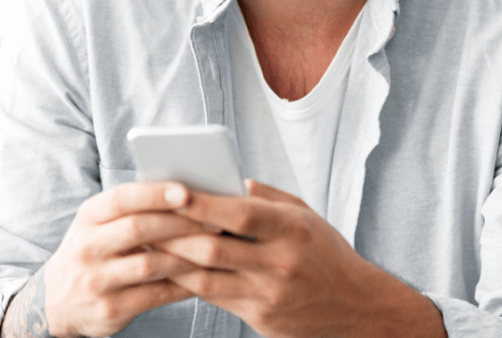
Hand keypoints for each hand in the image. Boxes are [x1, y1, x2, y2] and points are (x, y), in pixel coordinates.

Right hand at [8, 181, 206, 337]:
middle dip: (180, 222)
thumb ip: (131, 208)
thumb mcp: (97, 224)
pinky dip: (183, 285)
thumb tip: (185, 190)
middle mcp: (88, 247)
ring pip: (150, 264)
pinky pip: (156, 295)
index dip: (154, 194)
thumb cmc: (92, 251)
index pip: (121, 199)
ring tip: (214, 248)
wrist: (55, 302)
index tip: (186, 191)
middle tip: (214, 220)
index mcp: (88, 217)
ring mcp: (97, 281)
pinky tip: (202, 277)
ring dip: (187, 255)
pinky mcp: (110, 309)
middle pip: (138, 228)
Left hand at [156, 180, 446, 337]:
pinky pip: (214, 298)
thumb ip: (267, 197)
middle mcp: (280, 263)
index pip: (240, 214)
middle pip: (214, 249)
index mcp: (293, 229)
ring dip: (172, 262)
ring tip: (146, 246)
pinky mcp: (261, 319)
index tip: (173, 190)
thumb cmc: (327, 253)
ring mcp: (269, 295)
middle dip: (174, 235)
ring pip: (206, 278)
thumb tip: (228, 182)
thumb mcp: (306, 215)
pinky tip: (171, 269)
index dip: (203, 203)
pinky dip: (189, 282)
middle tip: (144, 220)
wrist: (357, 308)